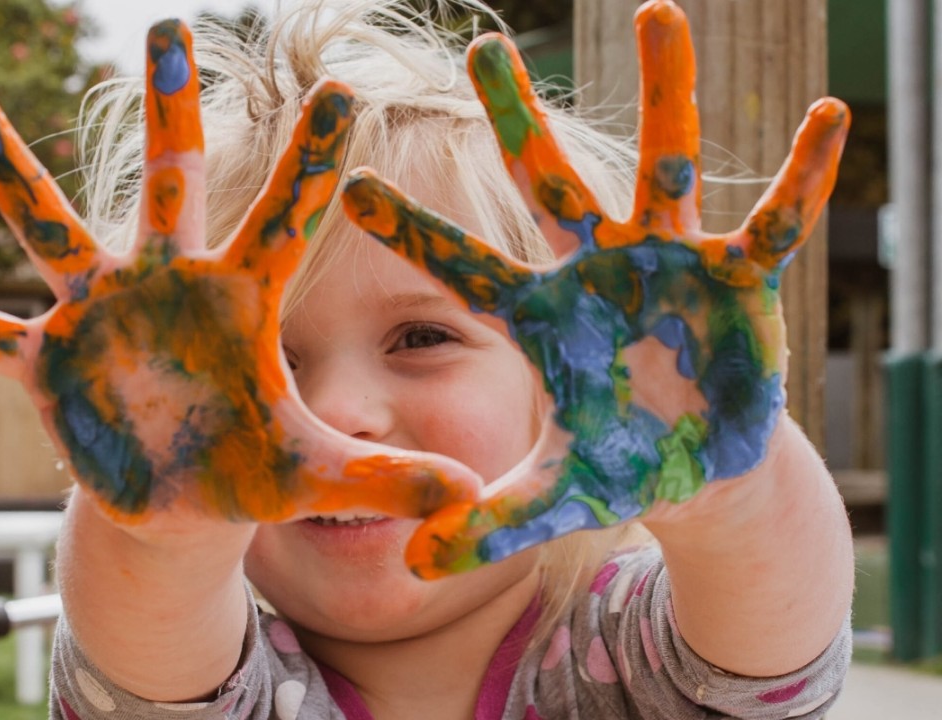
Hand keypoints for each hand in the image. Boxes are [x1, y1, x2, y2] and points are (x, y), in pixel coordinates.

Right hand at [0, 20, 477, 528]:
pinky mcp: (48, 363)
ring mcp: (100, 316)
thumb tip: (465, 497)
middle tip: (167, 28)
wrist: (182, 497)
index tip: (341, 91)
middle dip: (168, 112)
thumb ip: (382, 478)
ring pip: (50, 229)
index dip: (310, 163)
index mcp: (239, 303)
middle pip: (168, 185)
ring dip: (8, 171)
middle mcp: (166, 287)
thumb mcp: (313, 475)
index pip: (284, 220)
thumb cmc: (250, 470)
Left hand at [341, 0, 848, 576]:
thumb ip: (483, 524)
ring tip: (658, 12)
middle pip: (547, 185)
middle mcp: (596, 272)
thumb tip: (409, 569)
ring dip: (666, 95)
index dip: (411, 230)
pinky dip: (798, 177)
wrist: (696, 465)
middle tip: (485, 45)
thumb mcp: (551, 498)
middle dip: (518, 120)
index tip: (349, 183)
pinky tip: (828, 118)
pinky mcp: (736, 280)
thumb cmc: (618, 466)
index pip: (463, 268)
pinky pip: (770, 221)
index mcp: (541, 316)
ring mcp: (666, 266)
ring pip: (663, 169)